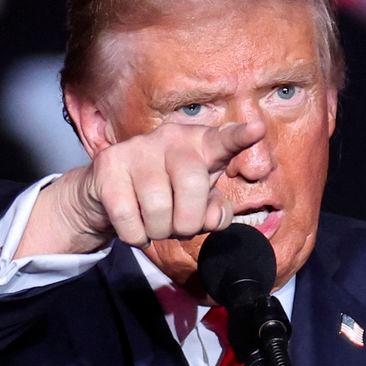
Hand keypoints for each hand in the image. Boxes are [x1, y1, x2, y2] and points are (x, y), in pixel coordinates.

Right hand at [17, 120, 265, 255]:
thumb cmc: (165, 196)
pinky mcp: (108, 165)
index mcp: (199, 145)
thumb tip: (213, 217)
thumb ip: (215, 213)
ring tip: (154, 224)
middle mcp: (169, 138)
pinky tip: (135, 228)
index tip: (257, 129)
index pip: (223, 140)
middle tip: (180, 227)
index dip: (240, 137)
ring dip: (159, 231)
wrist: (107, 195)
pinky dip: (135, 236)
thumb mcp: (198, 205)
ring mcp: (136, 149)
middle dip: (189, 220)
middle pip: (191, 182)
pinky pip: (128, 218)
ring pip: (158, 207)